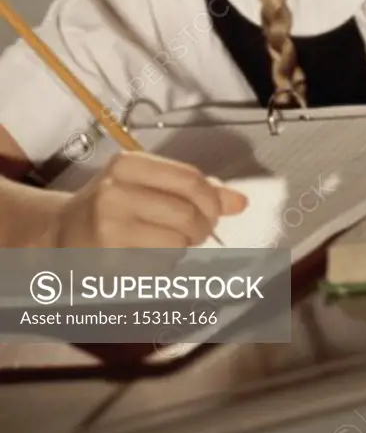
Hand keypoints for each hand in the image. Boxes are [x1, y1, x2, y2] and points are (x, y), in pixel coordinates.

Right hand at [47, 152, 247, 247]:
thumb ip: (193, 188)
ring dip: (183, 248)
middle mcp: (115, 193)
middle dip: (202, 227)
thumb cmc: (109, 206)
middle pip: (188, 214)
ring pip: (177, 243)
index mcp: (128, 165)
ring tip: (168, 243)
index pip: (191, 180)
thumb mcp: (145, 183)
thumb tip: (239, 201)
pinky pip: (159, 268)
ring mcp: (109, 229)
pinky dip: (166, 266)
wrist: (59, 234)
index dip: (213, 199)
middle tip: (196, 232)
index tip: (215, 210)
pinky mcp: (108, 262)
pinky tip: (150, 258)